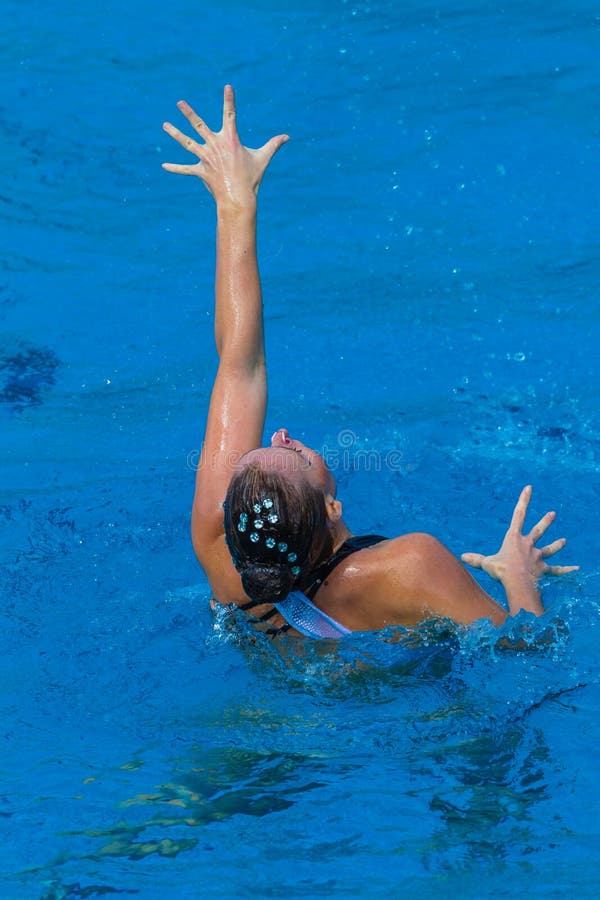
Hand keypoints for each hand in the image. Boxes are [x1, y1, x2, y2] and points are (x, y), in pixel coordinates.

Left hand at [162, 85, 288, 208]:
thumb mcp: (264, 158)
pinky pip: (185, 169)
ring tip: (165, 125)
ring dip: (175, 133)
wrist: (239, 198)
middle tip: (180, 103)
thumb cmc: (252, 178)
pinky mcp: (200, 171)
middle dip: (189, 113)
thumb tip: (287, 137)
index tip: (227, 86)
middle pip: (199, 125)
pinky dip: (175, 168)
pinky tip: (164, 166)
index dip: (229, 99)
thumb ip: (274, 145)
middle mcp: (215, 145)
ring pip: (187, 142)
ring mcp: (205, 157)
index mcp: (230, 139)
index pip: (230, 114)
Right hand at [461, 485, 578, 585]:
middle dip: (546, 521)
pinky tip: (576, 569)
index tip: (529, 488)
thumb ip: (476, 559)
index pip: (519, 514)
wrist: (517, 581)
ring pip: (549, 549)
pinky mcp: (543, 569)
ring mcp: (537, 557)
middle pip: (538, 530)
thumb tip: (462, 557)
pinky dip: (566, 570)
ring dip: (557, 545)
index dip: (524, 500)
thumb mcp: (486, 563)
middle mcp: (528, 544)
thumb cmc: (501, 570)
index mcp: (514, 538)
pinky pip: (557, 570)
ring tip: (564, 541)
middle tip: (552, 514)